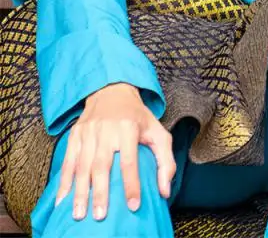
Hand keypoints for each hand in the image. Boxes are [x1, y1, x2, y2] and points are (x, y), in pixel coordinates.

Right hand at [55, 83, 174, 221]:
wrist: (112, 90)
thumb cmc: (137, 116)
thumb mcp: (158, 131)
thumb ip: (165, 160)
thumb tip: (164, 191)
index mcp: (129, 127)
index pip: (130, 161)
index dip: (132, 184)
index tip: (133, 205)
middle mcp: (107, 129)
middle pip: (102, 165)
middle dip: (100, 192)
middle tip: (100, 215)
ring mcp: (88, 132)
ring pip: (82, 166)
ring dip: (80, 192)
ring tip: (79, 214)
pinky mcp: (75, 135)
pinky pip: (67, 162)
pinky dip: (63, 183)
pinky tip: (62, 201)